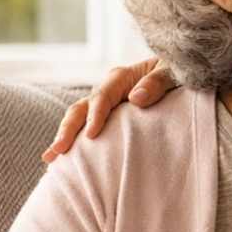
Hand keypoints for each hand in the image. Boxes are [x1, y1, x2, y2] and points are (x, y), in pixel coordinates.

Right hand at [42, 57, 175, 162]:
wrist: (181, 73)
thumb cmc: (179, 72)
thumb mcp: (174, 72)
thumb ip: (157, 82)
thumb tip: (135, 98)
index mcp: (122, 78)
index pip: (102, 97)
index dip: (95, 116)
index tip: (91, 135)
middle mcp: (108, 90)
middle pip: (82, 108)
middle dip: (68, 129)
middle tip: (58, 151)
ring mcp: (106, 103)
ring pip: (78, 118)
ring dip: (64, 136)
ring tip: (50, 159)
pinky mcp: (108, 116)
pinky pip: (87, 127)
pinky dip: (74, 141)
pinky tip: (62, 159)